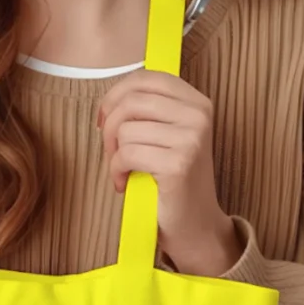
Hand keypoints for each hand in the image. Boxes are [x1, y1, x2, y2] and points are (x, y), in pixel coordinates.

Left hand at [98, 70, 241, 275]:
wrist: (195, 226)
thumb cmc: (174, 183)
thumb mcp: (168, 136)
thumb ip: (149, 112)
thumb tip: (110, 101)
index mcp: (197, 102)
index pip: (145, 78)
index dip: (116, 95)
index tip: (105, 120)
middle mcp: (198, 116)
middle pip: (132, 101)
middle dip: (110, 127)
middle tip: (111, 151)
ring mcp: (191, 139)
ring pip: (126, 129)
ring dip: (113, 154)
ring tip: (122, 171)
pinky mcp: (178, 164)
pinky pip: (127, 154)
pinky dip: (117, 170)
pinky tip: (124, 183)